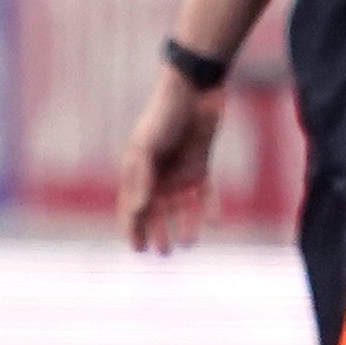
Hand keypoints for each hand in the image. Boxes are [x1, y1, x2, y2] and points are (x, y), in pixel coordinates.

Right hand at [118, 72, 222, 253]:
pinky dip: (210, 208)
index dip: (132, 228)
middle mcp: (158, 175)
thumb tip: (139, 210)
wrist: (195, 91)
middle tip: (163, 253)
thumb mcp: (146, 146)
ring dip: (184, 225)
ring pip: (182, 207)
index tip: (137, 249)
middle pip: (156, 211)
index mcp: (138, 171)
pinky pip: (206, 193)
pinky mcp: (202, 166)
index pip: (132, 206)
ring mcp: (180, 171)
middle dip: (158, 232)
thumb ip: (141, 178)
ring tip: (188, 243)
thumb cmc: (163, 115)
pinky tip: (214, 223)